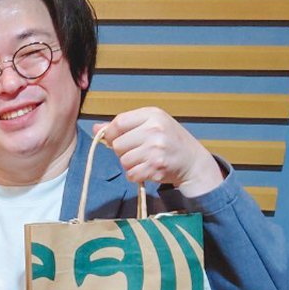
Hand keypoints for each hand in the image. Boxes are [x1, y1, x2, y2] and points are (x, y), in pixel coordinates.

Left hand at [94, 108, 223, 197]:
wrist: (192, 161)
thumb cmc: (168, 141)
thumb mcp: (149, 125)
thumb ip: (123, 126)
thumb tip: (96, 128)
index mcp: (153, 114)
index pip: (119, 122)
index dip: (112, 134)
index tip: (116, 139)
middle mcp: (155, 129)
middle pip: (118, 144)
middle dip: (123, 151)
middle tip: (138, 151)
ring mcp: (156, 149)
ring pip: (123, 161)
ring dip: (130, 164)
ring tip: (144, 160)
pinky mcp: (156, 167)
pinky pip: (131, 174)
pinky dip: (136, 175)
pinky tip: (148, 169)